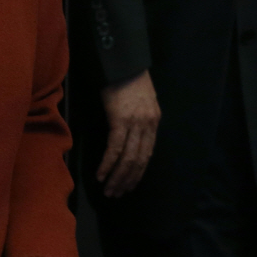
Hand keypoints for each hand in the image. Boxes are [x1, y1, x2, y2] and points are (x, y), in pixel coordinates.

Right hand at [96, 69, 160, 196]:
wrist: (123, 62)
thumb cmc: (129, 78)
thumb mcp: (143, 100)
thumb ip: (141, 118)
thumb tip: (133, 135)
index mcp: (154, 121)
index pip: (148, 154)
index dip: (138, 172)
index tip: (129, 184)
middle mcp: (148, 125)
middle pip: (139, 160)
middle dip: (128, 180)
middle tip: (117, 193)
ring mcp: (135, 123)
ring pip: (128, 158)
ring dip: (118, 177)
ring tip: (109, 190)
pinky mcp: (120, 120)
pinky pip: (115, 148)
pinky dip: (108, 164)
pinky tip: (101, 175)